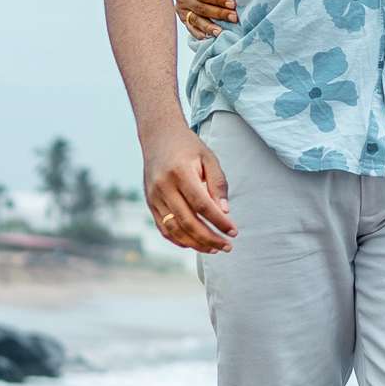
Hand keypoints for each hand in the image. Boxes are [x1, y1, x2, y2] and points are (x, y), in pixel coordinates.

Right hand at [143, 128, 234, 252]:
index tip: (234, 232)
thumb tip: (225, 212)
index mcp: (180, 172)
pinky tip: (195, 243)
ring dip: (195, 244)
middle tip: (227, 246)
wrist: (158, 136)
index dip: (219, 221)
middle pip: (188, 221)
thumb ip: (217, 184)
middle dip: (209, 238)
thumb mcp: (209, 158)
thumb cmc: (188, 147)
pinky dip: (179, 240)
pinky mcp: (150, 203)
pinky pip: (164, 228)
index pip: (202, 205)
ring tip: (214, 249)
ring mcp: (154, 196)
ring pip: (174, 229)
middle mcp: (163, 186)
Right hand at [173, 0, 238, 40]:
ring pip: (195, 19)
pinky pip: (190, 27)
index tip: (232, 3)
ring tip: (221, 32)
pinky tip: (208, 37)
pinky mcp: (183, 17)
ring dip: (209, 26)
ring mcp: (181, 7)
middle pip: (200, 7)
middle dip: (218, 13)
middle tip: (234, 17)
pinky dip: (199, 33)